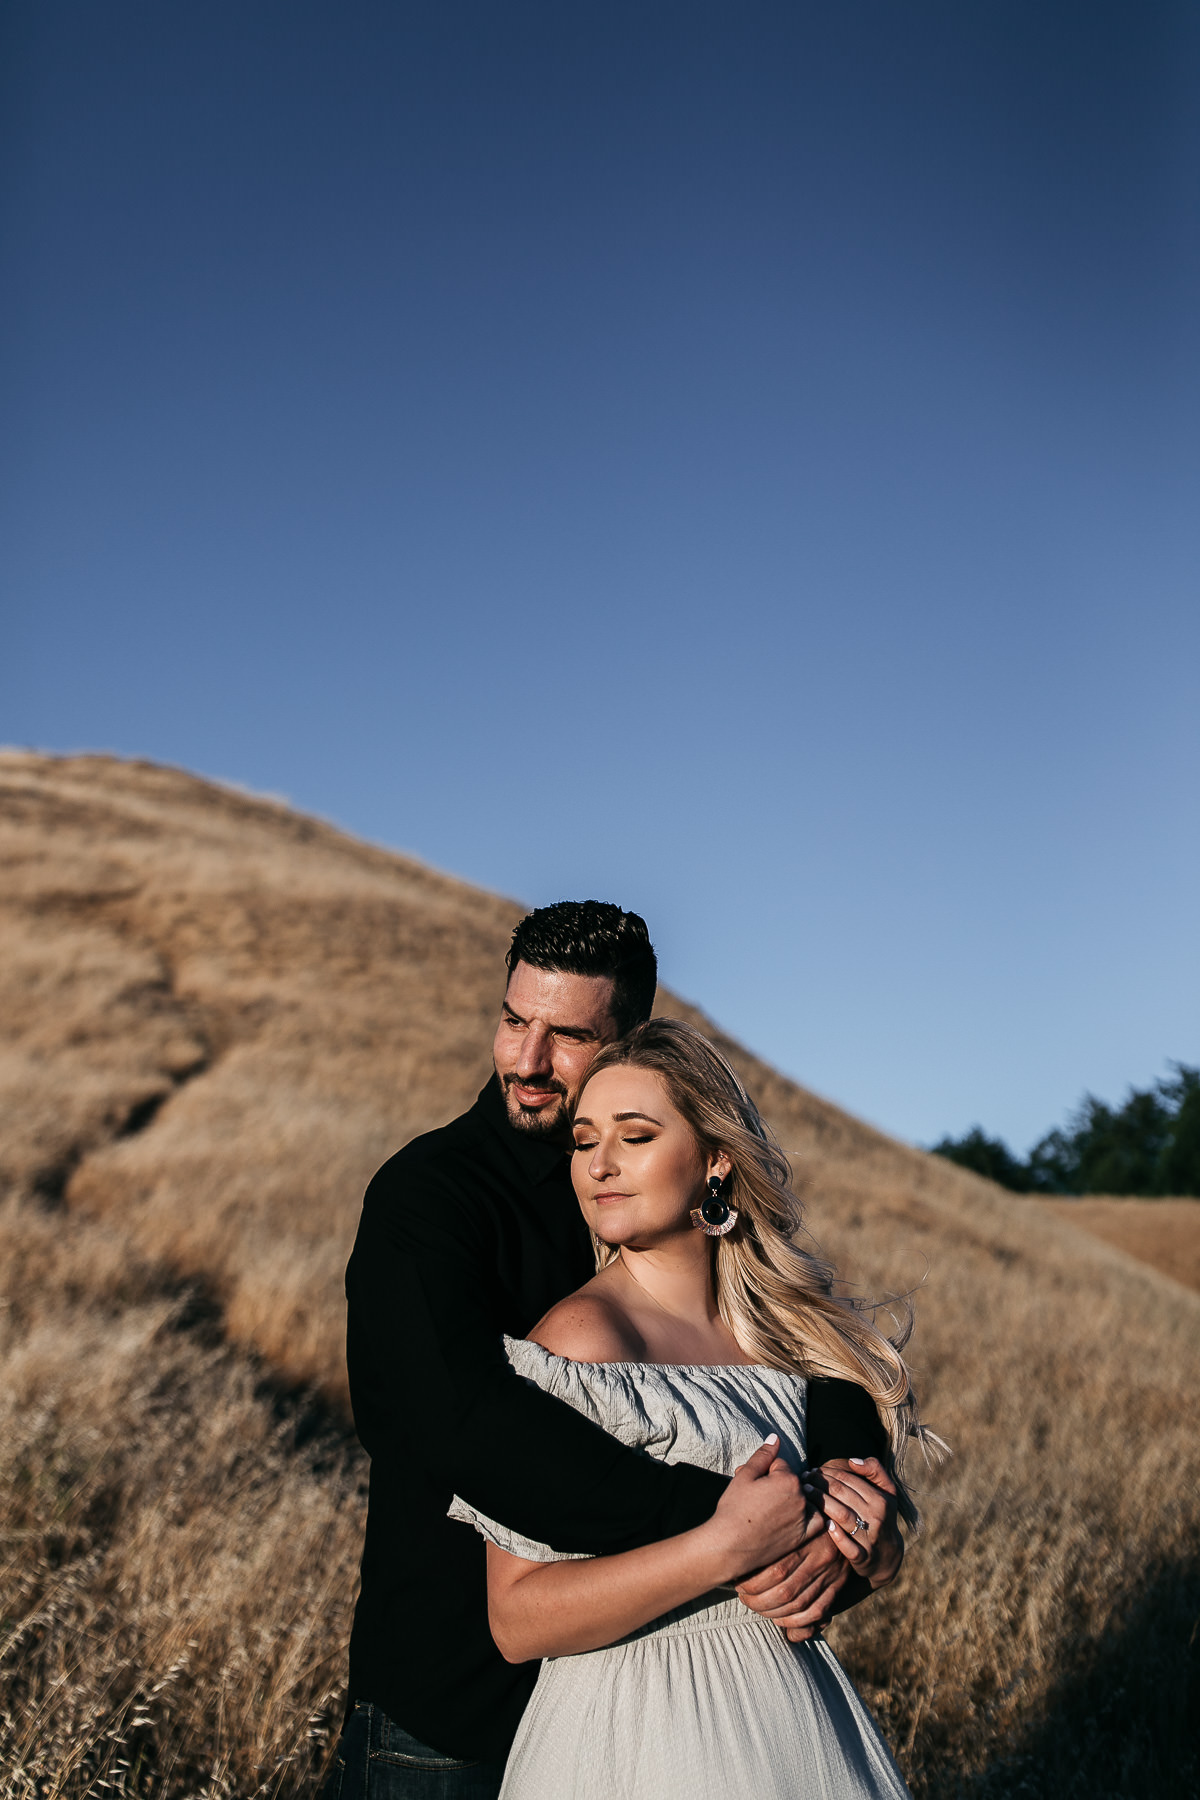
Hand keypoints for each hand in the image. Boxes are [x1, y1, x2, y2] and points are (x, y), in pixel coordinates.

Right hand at [702, 1435, 809, 1583]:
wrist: (730, 1545)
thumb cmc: (734, 1509)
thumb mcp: (744, 1476)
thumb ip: (763, 1455)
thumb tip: (776, 1437)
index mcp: (788, 1479)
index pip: (780, 1466)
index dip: (766, 1472)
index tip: (755, 1483)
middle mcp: (801, 1497)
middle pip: (792, 1483)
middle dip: (777, 1486)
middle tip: (758, 1497)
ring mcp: (804, 1518)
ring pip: (803, 1500)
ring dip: (793, 1501)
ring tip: (771, 1510)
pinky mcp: (803, 1537)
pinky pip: (816, 1522)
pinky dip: (810, 1518)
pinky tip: (799, 1518)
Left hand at [734, 1508, 851, 1640]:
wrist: (839, 1516)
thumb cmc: (798, 1508)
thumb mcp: (787, 1504)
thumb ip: (767, 1511)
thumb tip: (741, 1485)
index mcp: (806, 1536)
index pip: (776, 1569)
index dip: (752, 1581)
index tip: (737, 1579)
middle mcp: (820, 1556)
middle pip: (785, 1590)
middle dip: (758, 1600)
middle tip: (742, 1597)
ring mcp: (831, 1572)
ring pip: (798, 1604)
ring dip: (772, 1612)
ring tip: (754, 1606)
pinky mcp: (837, 1584)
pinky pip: (816, 1611)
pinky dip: (796, 1621)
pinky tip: (779, 1619)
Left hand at [804, 1456, 902, 1590]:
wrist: (888, 1555)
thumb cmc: (882, 1515)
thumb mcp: (887, 1492)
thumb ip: (875, 1470)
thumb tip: (852, 1461)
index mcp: (881, 1499)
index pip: (849, 1479)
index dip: (829, 1472)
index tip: (814, 1470)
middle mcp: (876, 1517)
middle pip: (843, 1494)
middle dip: (820, 1483)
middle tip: (804, 1479)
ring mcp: (870, 1538)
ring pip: (842, 1515)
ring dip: (822, 1502)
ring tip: (806, 1493)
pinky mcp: (863, 1557)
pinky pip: (848, 1547)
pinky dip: (836, 1535)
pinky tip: (824, 1524)